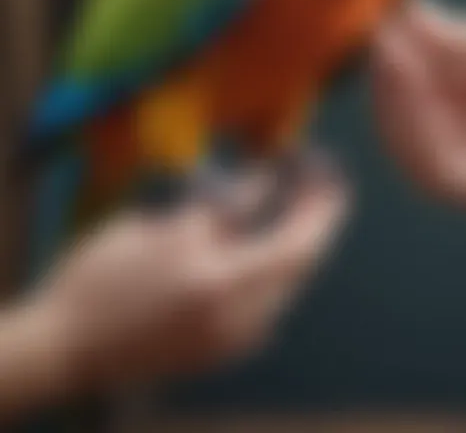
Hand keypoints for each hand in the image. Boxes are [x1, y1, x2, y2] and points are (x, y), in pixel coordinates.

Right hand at [16, 161, 347, 404]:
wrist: (68, 348)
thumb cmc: (103, 276)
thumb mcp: (162, 228)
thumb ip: (220, 209)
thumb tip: (266, 180)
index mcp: (217, 284)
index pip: (296, 246)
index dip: (322, 210)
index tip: (335, 178)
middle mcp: (237, 318)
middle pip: (300, 266)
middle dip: (316, 220)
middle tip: (323, 184)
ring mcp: (234, 340)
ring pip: (287, 283)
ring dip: (297, 240)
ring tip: (299, 202)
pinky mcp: (225, 349)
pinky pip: (267, 300)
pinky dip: (275, 264)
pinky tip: (268, 238)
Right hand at [372, 0, 465, 208]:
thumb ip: (462, 39)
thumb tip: (410, 10)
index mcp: (462, 96)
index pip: (411, 76)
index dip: (394, 49)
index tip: (383, 18)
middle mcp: (452, 129)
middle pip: (397, 107)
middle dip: (385, 74)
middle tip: (382, 37)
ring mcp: (456, 160)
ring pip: (399, 136)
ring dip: (388, 98)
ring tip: (391, 55)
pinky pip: (423, 159)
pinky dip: (411, 123)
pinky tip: (411, 83)